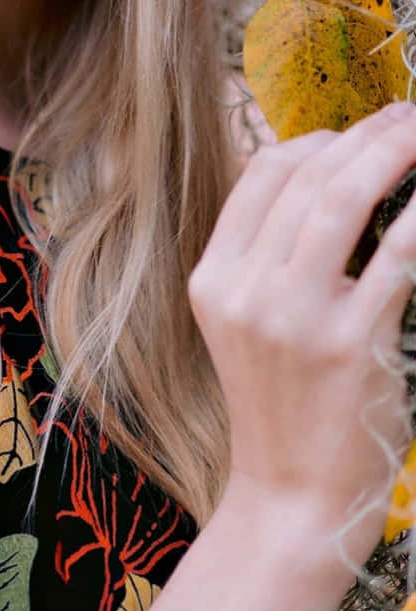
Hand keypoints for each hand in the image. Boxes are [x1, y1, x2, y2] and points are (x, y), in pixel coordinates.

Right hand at [188, 101, 415, 567]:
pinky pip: (393, 257)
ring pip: (340, 202)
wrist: (292, 495)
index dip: (311, 139)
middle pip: (304, 178)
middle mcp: (244, 289)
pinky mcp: (348, 345)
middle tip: (404, 116)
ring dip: (390, 155)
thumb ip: (262, 256)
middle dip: (362, 135)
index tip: (353, 132)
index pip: (259, 175)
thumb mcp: (240, 323)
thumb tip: (319, 178)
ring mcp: (293, 316)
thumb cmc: (280, 403)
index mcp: (213, 276)